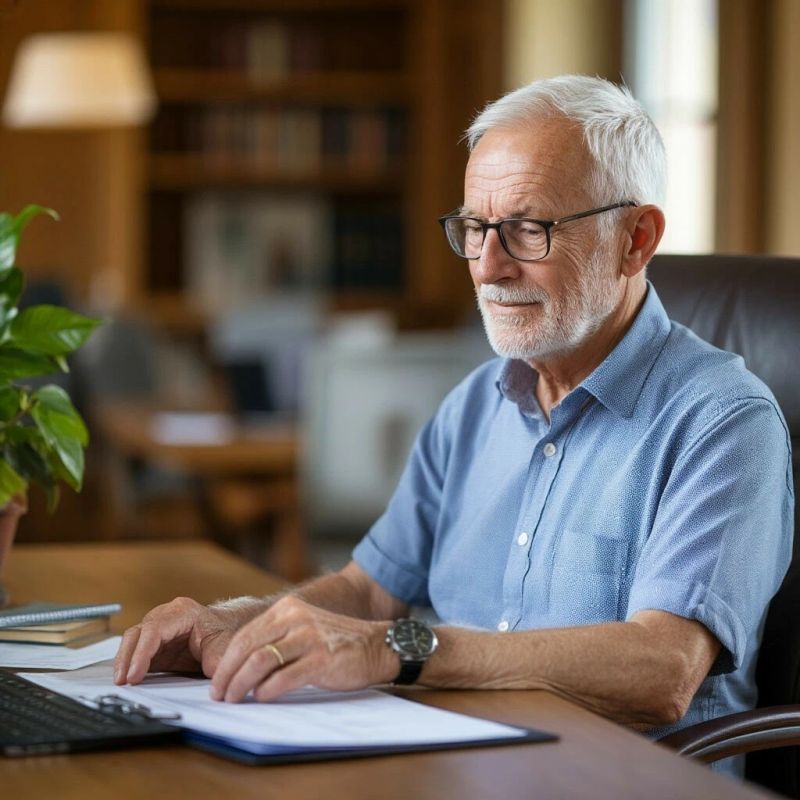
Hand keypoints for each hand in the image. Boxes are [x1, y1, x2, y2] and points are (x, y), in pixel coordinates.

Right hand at [114, 596, 260, 684]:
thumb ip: (216, 662)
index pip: (154, 630)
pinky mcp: (153, 643)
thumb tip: (214, 680)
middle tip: (122, 681)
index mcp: (182, 611)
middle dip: (126, 658)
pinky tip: (125, 680)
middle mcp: (165, 615)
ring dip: (124, 662)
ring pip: (132, 641)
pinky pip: (135, 651)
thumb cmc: (223, 633)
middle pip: (137, 633)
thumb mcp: (224, 648)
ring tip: (120, 683)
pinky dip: (129, 665)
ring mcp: (157, 628)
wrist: (225, 629)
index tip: (135, 674)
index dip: (142, 653)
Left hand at [209, 595, 398, 702]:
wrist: (376, 646)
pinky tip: (261, 699)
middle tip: (219, 695)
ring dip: (241, 685)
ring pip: (260, 662)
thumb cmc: (336, 643)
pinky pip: (283, 678)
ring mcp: (308, 637)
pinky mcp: (321, 659)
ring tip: (235, 699)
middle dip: (227, 675)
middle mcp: (295, 618)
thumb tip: (239, 668)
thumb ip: (275, 640)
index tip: (216, 681)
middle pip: (247, 647)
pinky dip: (266, 692)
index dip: (226, 661)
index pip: (245, 635)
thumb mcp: (303, 629)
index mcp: (287, 608)